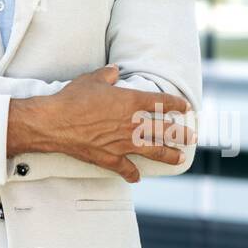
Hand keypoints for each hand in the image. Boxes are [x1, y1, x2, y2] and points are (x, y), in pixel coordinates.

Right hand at [39, 64, 195, 182]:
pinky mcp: (110, 159)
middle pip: (165, 131)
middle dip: (181, 134)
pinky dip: (132, 174)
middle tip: (192, 137)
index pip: (161, 103)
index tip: (185, 107)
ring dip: (169, 155)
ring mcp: (123, 143)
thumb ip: (107, 74)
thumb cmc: (73, 98)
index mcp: (131, 102)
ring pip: (154, 151)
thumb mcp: (92, 79)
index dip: (176, 105)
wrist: (56, 122)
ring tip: (179, 157)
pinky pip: (126, 169)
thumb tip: (114, 70)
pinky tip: (137, 177)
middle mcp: (133, 124)